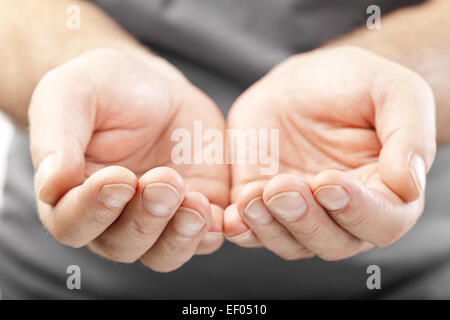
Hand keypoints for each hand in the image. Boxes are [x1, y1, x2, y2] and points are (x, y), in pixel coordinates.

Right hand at [29, 48, 227, 271]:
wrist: (155, 88)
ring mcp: (158, 217)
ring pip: (164, 254)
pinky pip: (203, 238)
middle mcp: (114, 217)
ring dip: (179, 235)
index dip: (93, 209)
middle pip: (122, 245)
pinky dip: (211, 232)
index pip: (72, 224)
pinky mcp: (195, 209)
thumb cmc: (105, 89)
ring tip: (193, 200)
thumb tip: (52, 185)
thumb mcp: (71, 94)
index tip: (118, 177)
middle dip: (144, 219)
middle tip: (163, 181)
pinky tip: (217, 210)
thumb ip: (57, 137)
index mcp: (72, 194)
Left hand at [224, 46, 435, 260]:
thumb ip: (409, 136)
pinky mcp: (263, 203)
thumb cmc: (353, 84)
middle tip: (284, 187)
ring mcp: (300, 212)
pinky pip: (252, 231)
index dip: (358, 211)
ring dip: (271, 227)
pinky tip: (231, 216)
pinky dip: (242, 230)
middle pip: (332, 242)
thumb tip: (409, 185)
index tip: (329, 182)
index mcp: (385, 192)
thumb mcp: (394, 91)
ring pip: (291, 244)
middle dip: (306, 220)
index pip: (382, 222)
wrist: (302, 82)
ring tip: (253, 196)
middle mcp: (343, 212)